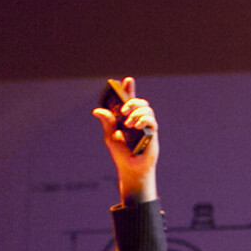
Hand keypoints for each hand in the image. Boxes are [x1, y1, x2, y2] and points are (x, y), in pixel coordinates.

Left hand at [93, 77, 157, 204]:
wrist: (130, 170)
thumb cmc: (121, 154)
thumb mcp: (110, 136)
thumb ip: (107, 122)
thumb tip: (97, 110)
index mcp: (127, 118)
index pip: (129, 99)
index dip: (129, 89)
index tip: (127, 80)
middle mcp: (138, 119)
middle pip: (139, 101)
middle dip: (132, 100)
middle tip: (123, 110)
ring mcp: (146, 125)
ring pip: (146, 108)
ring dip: (137, 112)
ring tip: (128, 123)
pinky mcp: (152, 133)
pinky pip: (151, 120)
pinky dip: (143, 119)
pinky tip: (136, 125)